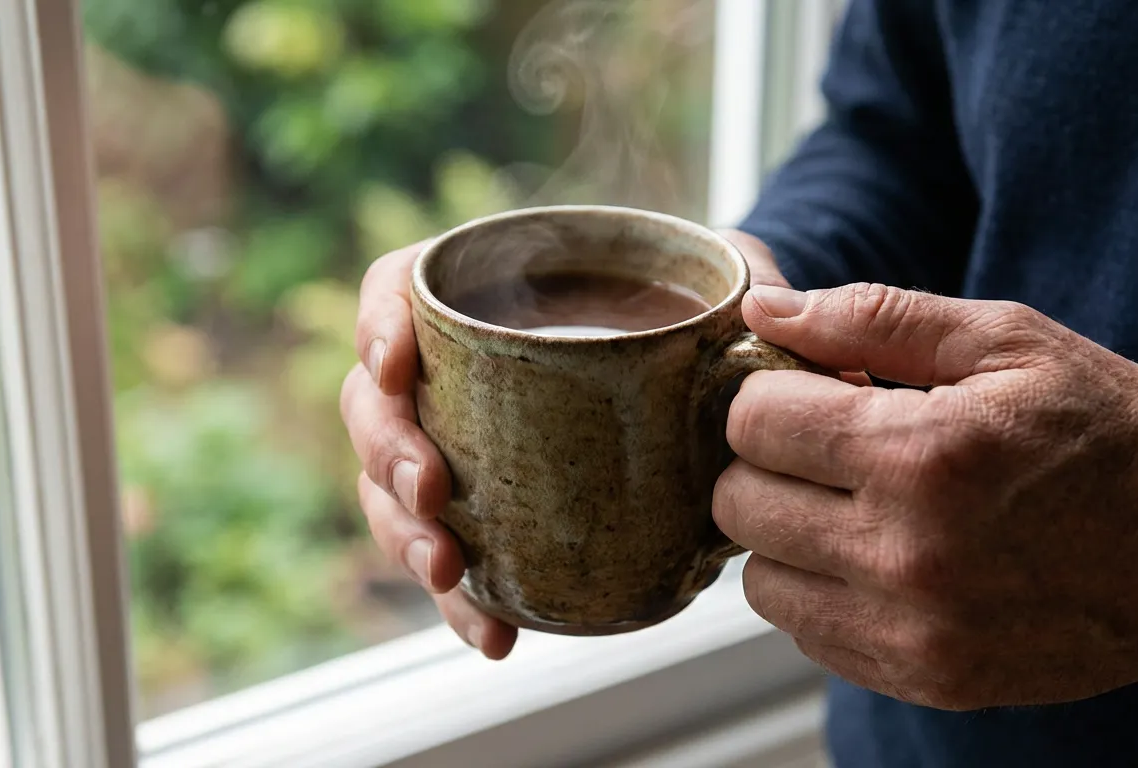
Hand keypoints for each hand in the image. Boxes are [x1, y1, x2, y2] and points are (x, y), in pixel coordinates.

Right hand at [341, 230, 784, 657]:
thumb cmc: (696, 313)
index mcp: (481, 291)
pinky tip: (495, 635)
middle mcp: (448, 370)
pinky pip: (448, 558)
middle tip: (432, 492)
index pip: (392, 290)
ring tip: (450, 574)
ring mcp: (455, 445)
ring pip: (389, 491)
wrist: (703, 387)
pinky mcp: (481, 515)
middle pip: (373, 403)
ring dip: (405, 536)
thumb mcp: (721, 280)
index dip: (377, 324)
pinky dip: (463, 601)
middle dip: (389, 452)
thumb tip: (764, 319)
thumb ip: (742, 282)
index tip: (397, 365)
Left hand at [715, 281, 1137, 709]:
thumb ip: (873, 317)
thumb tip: (761, 309)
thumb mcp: (1009, 342)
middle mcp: (903, 555)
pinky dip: (822, 592)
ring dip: (785, 534)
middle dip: (768, 461)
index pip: (753, 421)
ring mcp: (911, 630)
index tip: (812, 391)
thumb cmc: (1111, 435)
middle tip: (825, 447)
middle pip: (739, 502)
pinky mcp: (923, 679)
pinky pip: (806, 633)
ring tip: (850, 505)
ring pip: (759, 578)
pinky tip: (877, 558)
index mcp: (921, 455)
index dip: (771, 393)